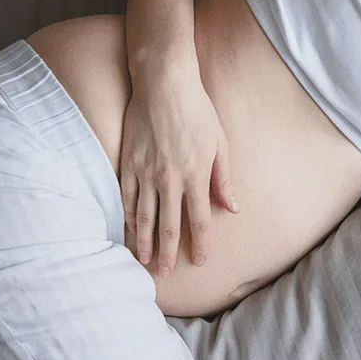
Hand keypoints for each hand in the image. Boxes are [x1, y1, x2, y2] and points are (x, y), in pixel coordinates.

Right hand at [118, 60, 237, 275]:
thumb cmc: (197, 111)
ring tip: (144, 262)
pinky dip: (128, 218)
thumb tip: (233, 208)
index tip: (200, 261)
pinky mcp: (128, 163)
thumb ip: (224, 179)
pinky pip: (127, 198)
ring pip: (145, 217)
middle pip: (169, 226)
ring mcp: (146, 173)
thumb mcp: (220, 144)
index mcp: (196, 176)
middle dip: (169, 253)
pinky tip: (130, 232)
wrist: (163, 84)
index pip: (199, 220)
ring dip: (145, 242)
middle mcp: (169, 179)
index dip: (200, 244)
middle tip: (166, 275)